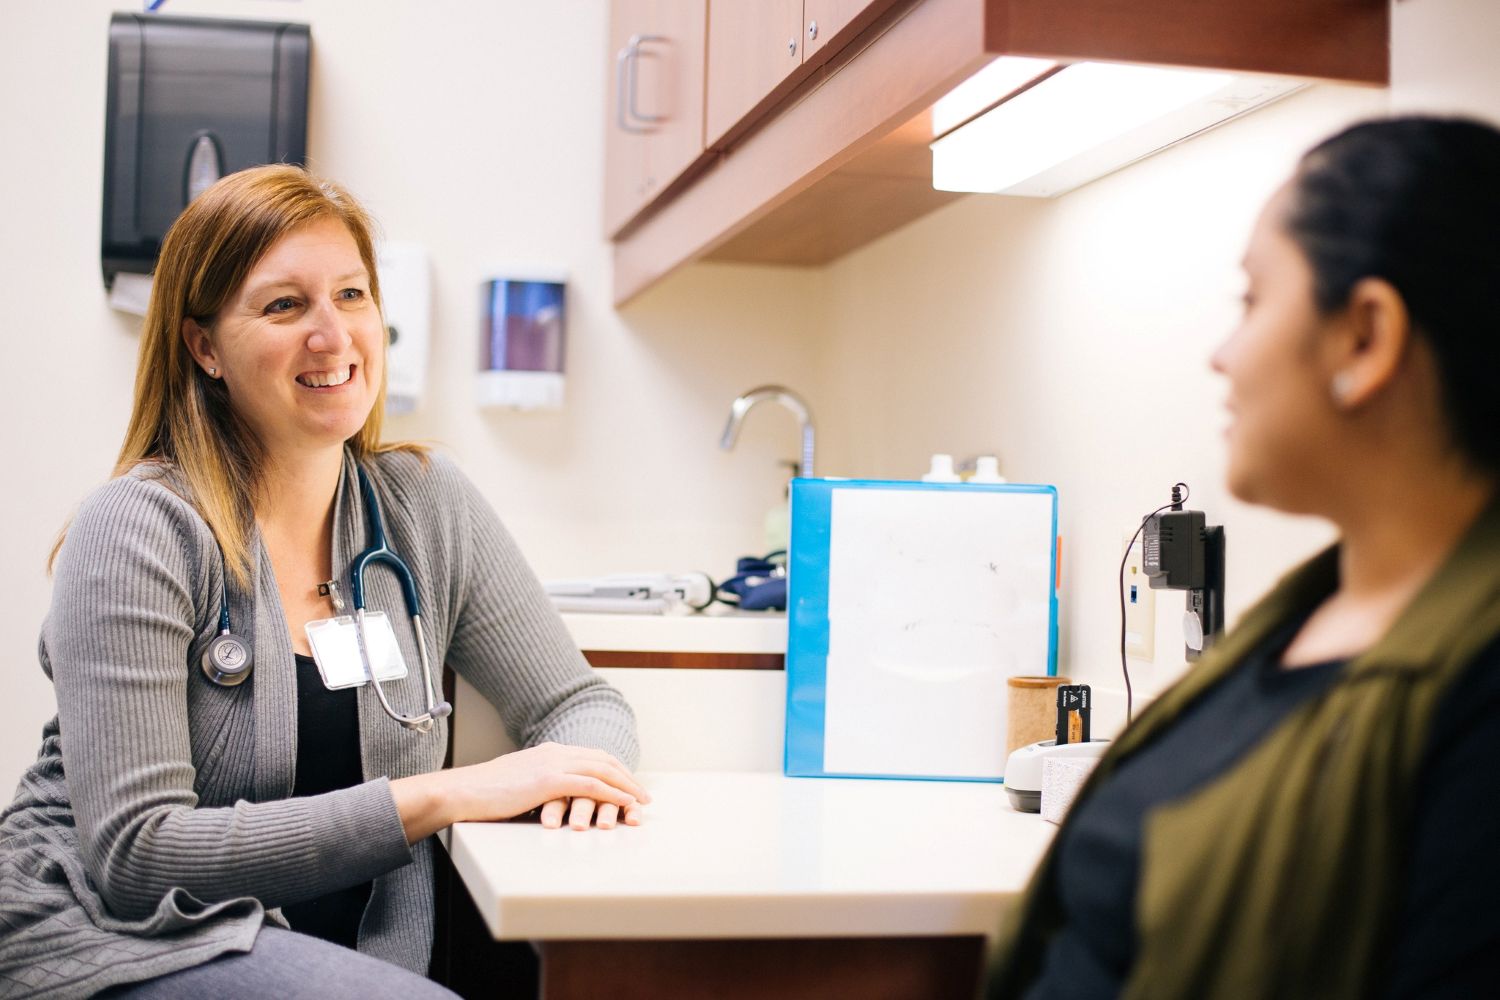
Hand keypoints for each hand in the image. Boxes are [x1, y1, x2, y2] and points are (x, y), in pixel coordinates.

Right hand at [391, 742, 647, 841]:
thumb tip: (552, 800)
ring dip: (626, 787)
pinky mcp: (549, 780)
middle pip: (603, 761)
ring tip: (641, 803)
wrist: (463, 791)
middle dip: (627, 778)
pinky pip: (591, 786)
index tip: (628, 784)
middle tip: (643, 796)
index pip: (591, 756)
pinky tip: (624, 804)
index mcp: (549, 751)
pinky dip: (612, 794)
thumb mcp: (518, 785)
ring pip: (602, 771)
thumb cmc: (484, 794)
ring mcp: (553, 764)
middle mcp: (555, 752)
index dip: (614, 770)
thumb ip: (539, 786)